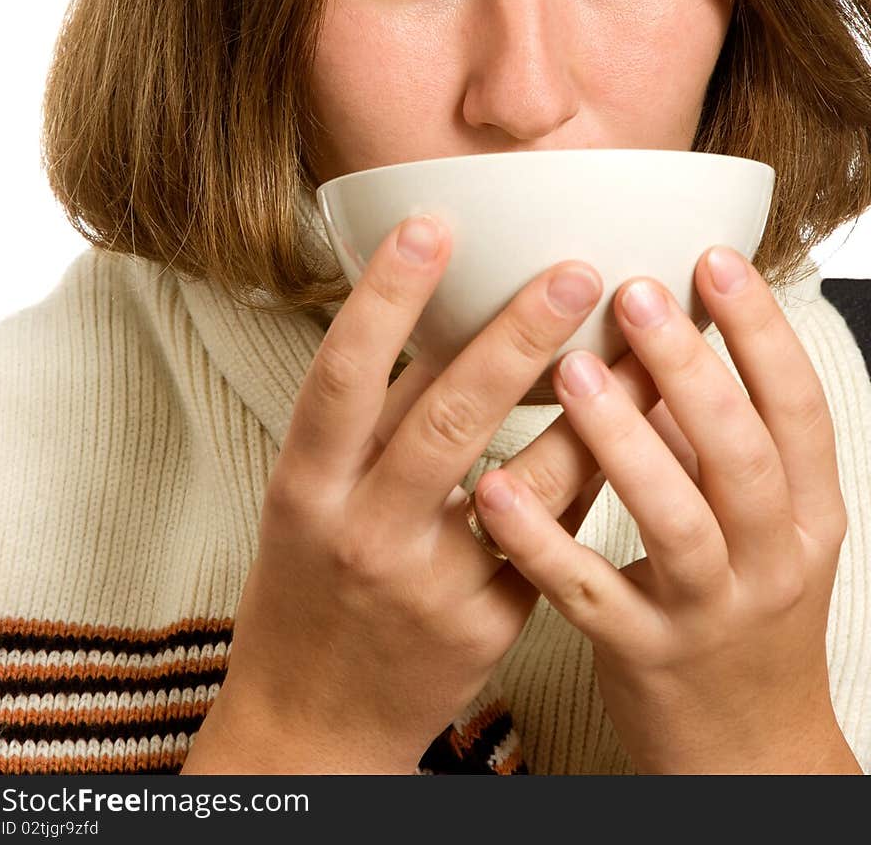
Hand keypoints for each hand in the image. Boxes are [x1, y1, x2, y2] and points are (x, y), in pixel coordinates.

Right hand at [184, 214, 659, 773]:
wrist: (313, 720)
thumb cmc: (310, 587)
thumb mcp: (307, 499)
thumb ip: (370, 421)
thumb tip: (444, 323)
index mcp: (305, 487)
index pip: (342, 374)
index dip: (384, 296)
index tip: (431, 225)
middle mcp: (363, 531)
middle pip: (445, 417)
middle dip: (516, 337)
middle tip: (576, 271)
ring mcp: (431, 584)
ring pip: (523, 481)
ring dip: (590, 409)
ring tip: (641, 345)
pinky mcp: (488, 624)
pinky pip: (553, 536)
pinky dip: (590, 477)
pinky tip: (635, 430)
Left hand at [472, 246, 859, 774]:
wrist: (746, 753)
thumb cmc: (741, 615)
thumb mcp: (753, 527)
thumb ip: (707, 442)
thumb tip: (661, 342)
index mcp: (808, 516)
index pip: (798, 410)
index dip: (761, 332)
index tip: (715, 261)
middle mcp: (770, 562)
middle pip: (742, 455)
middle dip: (690, 367)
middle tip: (633, 292)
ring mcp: (709, 614)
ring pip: (675, 521)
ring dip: (621, 439)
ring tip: (567, 369)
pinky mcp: (644, 657)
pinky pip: (588, 593)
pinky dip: (542, 539)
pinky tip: (494, 488)